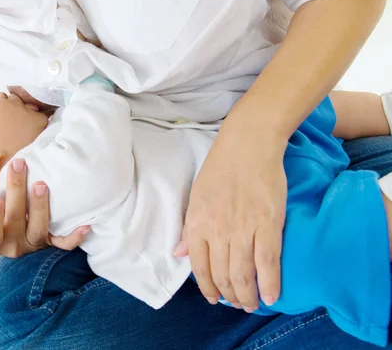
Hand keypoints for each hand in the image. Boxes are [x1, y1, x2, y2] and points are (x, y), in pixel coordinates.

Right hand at [0, 158, 89, 257]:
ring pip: (39, 230)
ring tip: (40, 184)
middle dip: (15, 193)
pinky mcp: (52, 244)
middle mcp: (14, 247)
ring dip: (39, 207)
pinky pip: (65, 244)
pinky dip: (75, 236)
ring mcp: (35, 245)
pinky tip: (85, 225)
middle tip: (17, 167)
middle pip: (14, 222)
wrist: (16, 241)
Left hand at [175, 132, 286, 311]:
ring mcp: (243, 229)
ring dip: (247, 295)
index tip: (215, 298)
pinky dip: (269, 283)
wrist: (247, 144)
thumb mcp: (196, 197)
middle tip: (237, 303)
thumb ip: (190, 228)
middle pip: (222, 275)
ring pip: (243, 274)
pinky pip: (267, 262)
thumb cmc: (220, 168)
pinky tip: (270, 296)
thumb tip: (179, 253)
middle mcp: (218, 231)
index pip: (199, 267)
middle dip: (229, 295)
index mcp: (198, 223)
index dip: (208, 287)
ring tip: (251, 304)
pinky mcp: (268, 224)